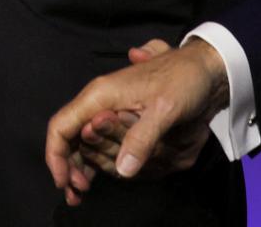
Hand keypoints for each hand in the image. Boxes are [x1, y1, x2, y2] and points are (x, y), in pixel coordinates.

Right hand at [44, 39, 228, 205]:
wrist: (204, 67)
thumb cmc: (183, 80)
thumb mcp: (165, 109)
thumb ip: (142, 138)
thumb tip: (123, 170)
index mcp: (100, 95)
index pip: (61, 127)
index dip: (57, 157)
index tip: (65, 183)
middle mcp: (99, 102)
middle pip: (68, 138)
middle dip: (68, 167)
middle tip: (78, 194)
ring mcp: (110, 109)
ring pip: (82, 141)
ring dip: (81, 166)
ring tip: (82, 191)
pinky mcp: (122, 116)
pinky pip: (100, 140)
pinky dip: (96, 159)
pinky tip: (98, 176)